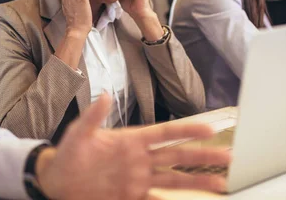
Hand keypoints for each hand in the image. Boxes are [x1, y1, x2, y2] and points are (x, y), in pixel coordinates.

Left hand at [36, 93, 230, 199]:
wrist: (57, 182)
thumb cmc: (68, 154)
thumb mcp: (78, 133)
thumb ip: (93, 117)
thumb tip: (105, 96)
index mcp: (131, 140)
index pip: (165, 133)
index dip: (187, 130)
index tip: (210, 128)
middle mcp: (140, 160)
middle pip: (177, 157)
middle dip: (203, 156)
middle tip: (228, 156)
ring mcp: (138, 180)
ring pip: (174, 180)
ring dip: (197, 182)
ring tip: (220, 184)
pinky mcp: (131, 197)